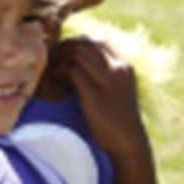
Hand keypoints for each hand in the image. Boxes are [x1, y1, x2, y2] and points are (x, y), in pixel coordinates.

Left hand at [49, 36, 152, 163]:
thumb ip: (106, 72)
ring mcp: (107, 82)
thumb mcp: (118, 87)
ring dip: (62, 57)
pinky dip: (60, 71)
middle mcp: (118, 70)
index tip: (66, 51)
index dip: (79, 42)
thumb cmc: (119, 116)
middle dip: (67, 46)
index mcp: (124, 66)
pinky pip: (72, 71)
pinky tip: (56, 78)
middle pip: (87, 43)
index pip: (99, 41)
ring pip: (78, 53)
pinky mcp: (94, 95)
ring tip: (55, 68)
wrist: (128, 141)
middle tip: (55, 57)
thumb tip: (79, 59)